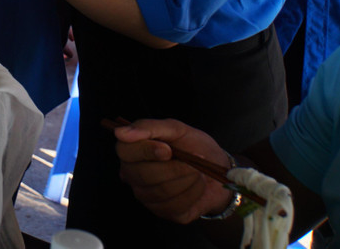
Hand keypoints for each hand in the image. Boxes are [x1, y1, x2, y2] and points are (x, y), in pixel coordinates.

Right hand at [114, 118, 235, 224]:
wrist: (218, 169)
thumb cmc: (193, 145)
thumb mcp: (176, 129)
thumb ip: (149, 127)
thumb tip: (120, 132)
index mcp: (132, 151)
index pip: (124, 151)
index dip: (146, 151)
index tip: (168, 150)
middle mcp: (133, 175)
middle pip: (143, 174)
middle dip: (173, 167)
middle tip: (193, 160)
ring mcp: (147, 196)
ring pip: (161, 191)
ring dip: (187, 179)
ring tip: (198, 171)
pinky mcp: (164, 212)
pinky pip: (176, 205)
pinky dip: (194, 192)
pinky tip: (199, 184)